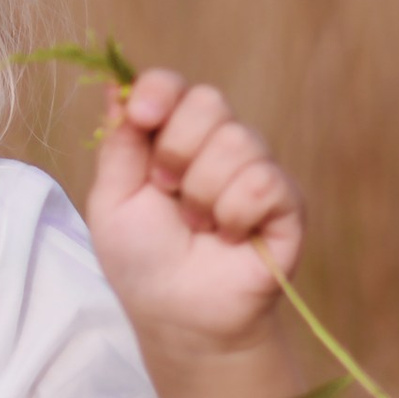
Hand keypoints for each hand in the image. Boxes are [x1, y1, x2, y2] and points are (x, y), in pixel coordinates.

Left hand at [85, 70, 304, 385]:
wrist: (179, 316)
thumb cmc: (144, 261)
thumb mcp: (112, 199)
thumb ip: (118, 141)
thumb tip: (114, 81)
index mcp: (171, 137)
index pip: (173, 85)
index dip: (158, 91)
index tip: (143, 117)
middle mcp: (216, 145)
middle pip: (208, 101)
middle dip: (177, 149)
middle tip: (166, 191)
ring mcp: (255, 170)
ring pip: (238, 140)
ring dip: (203, 194)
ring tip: (198, 226)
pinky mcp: (286, 202)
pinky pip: (265, 181)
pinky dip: (235, 214)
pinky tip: (228, 238)